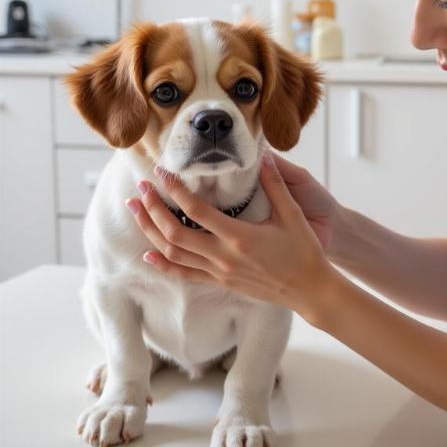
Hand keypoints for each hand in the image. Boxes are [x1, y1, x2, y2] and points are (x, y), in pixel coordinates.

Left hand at [125, 154, 339, 322]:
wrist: (311, 290)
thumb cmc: (305, 252)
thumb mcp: (292, 215)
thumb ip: (275, 184)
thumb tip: (264, 156)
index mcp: (239, 237)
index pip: (195, 210)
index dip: (174, 189)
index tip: (161, 173)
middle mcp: (223, 257)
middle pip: (173, 233)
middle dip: (152, 209)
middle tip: (139, 189)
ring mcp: (219, 273)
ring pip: (172, 254)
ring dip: (150, 232)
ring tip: (135, 212)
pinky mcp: (221, 283)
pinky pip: (184, 274)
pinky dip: (162, 264)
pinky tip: (148, 254)